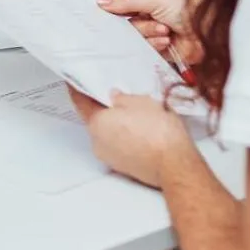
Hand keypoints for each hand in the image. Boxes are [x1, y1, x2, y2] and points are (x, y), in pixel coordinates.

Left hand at [68, 85, 191, 187]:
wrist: (174, 164)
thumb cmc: (157, 131)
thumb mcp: (141, 102)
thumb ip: (122, 98)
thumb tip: (114, 97)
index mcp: (97, 123)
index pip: (80, 102)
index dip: (77, 89)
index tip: (74, 82)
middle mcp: (98, 142)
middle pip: (95, 120)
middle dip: (103, 109)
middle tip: (115, 97)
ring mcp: (110, 158)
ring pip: (107, 135)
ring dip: (115, 125)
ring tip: (134, 115)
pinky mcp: (123, 168)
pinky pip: (118, 147)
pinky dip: (124, 138)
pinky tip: (140, 132)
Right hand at [98, 0, 202, 66]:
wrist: (210, 34)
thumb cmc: (192, 7)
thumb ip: (127, 0)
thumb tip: (103, 1)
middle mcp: (145, 4)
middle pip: (119, 11)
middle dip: (126, 16)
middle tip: (132, 17)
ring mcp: (148, 24)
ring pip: (129, 30)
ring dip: (146, 30)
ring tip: (162, 28)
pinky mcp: (152, 42)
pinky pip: (140, 45)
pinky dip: (153, 42)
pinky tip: (166, 39)